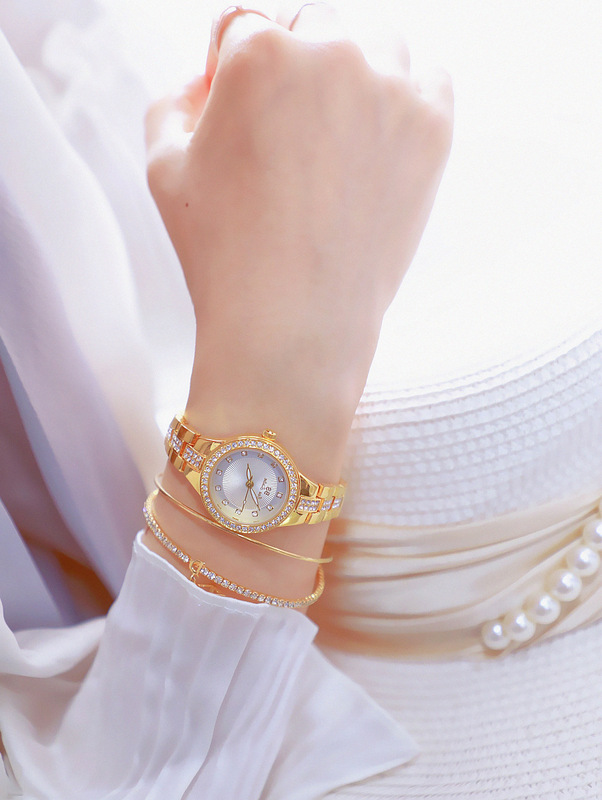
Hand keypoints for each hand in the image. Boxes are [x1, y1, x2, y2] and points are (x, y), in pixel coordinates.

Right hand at [145, 4, 452, 483]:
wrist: (292, 326)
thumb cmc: (225, 255)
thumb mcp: (163, 168)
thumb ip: (175, 101)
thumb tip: (205, 83)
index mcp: (258, 52)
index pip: (244, 22)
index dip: (234, 67)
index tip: (243, 104)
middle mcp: (330, 53)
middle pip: (315, 23)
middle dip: (298, 65)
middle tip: (290, 129)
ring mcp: (390, 89)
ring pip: (377, 44)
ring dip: (355, 74)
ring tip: (335, 139)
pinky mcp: (433, 128)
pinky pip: (429, 78)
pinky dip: (408, 98)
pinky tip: (379, 141)